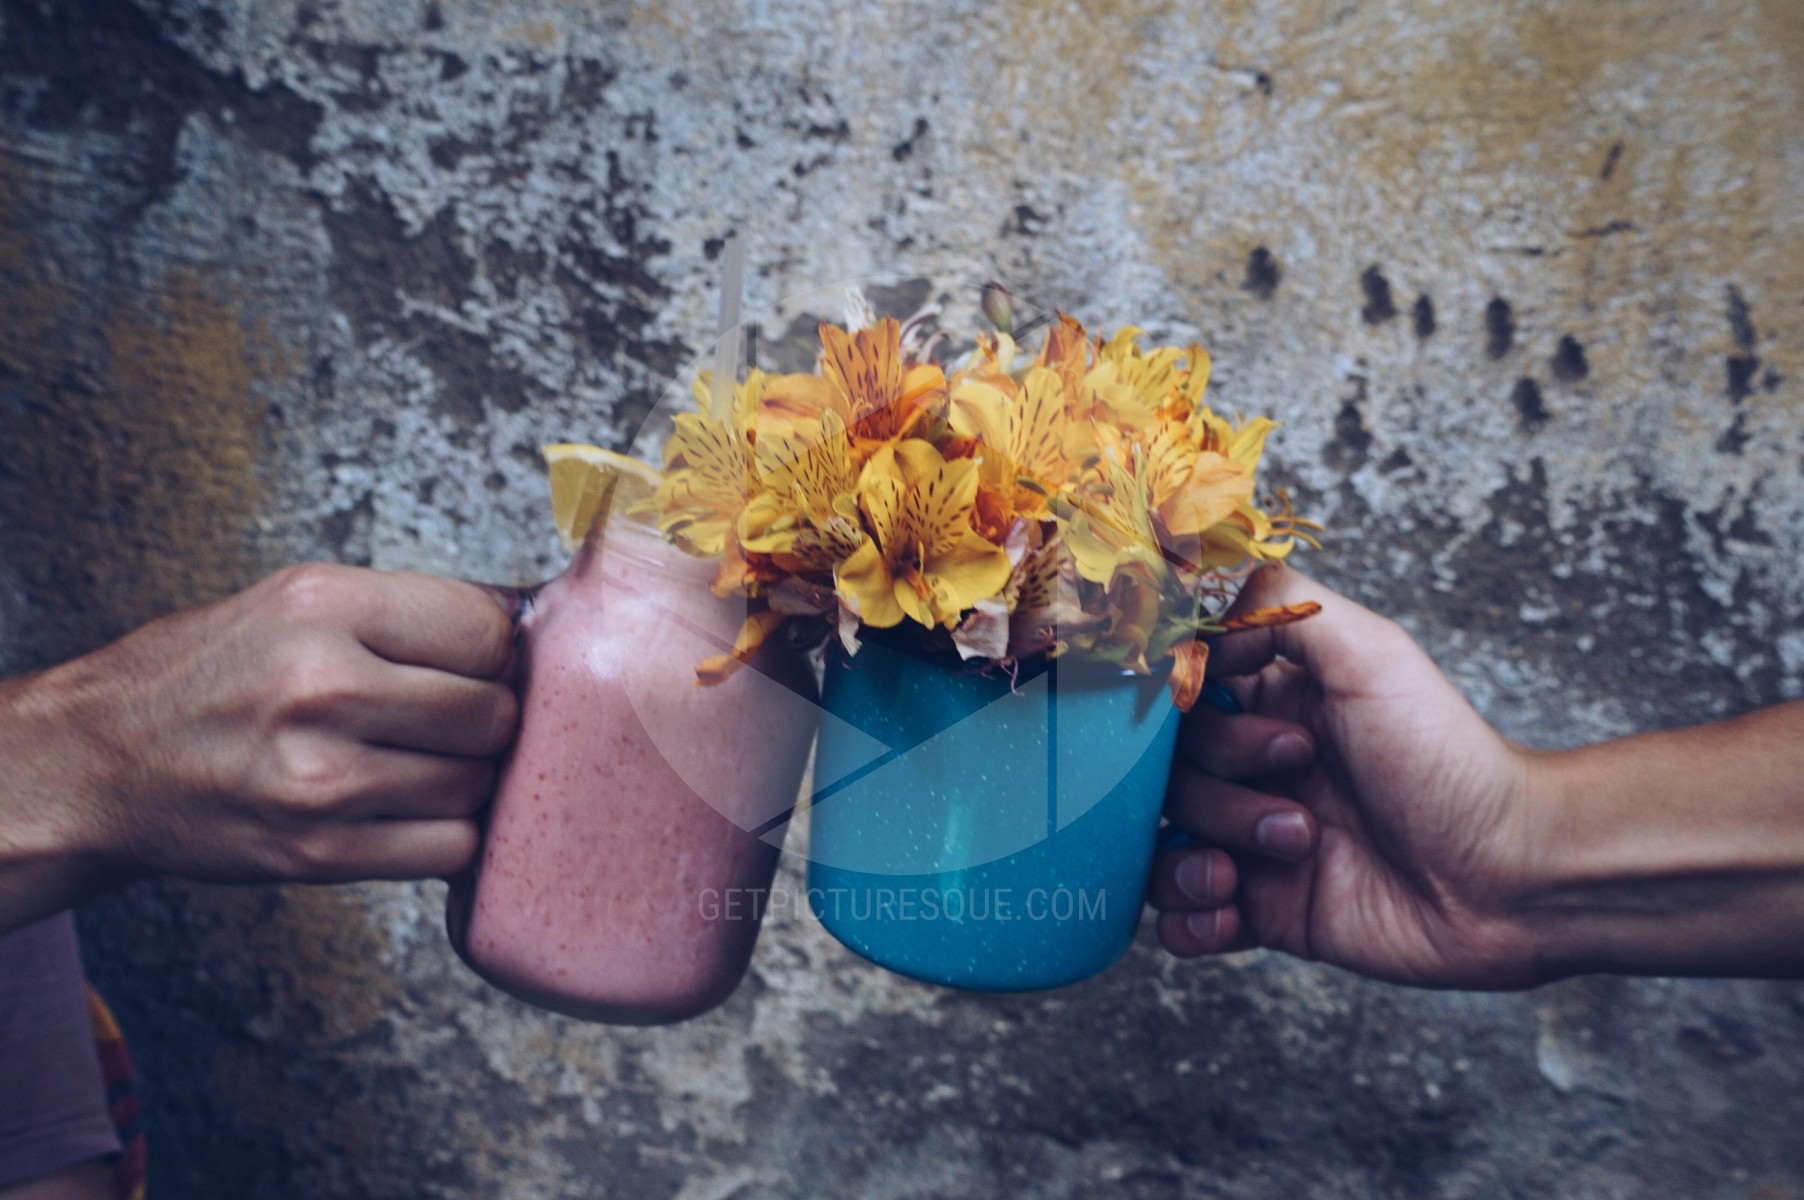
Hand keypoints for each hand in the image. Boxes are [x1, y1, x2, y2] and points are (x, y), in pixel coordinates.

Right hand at [0, 565, 518, 929]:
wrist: (105, 762)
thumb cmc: (218, 674)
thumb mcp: (303, 602)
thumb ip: (415, 611)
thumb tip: (537, 623)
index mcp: (325, 607)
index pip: (489, 628)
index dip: (500, 651)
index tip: (482, 664)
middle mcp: (323, 686)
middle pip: (495, 712)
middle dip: (491, 718)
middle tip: (456, 719)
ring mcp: (322, 777)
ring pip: (478, 784)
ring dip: (468, 779)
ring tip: (422, 762)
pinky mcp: (319, 853)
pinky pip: (450, 848)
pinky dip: (446, 834)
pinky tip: (411, 810)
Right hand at [1147, 565, 1550, 988]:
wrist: (1509, 877)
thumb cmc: (1450, 761)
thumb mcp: (1372, 653)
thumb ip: (1279, 607)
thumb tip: (1198, 626)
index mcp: (1271, 705)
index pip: (1176, 704)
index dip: (1192, 718)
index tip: (1248, 727)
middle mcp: (1254, 772)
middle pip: (1163, 780)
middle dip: (1219, 793)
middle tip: (1301, 804)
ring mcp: (1252, 844)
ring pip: (1161, 850)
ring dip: (1197, 861)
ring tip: (1275, 861)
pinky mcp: (1264, 913)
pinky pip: (1181, 924)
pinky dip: (1190, 921)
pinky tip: (1232, 912)